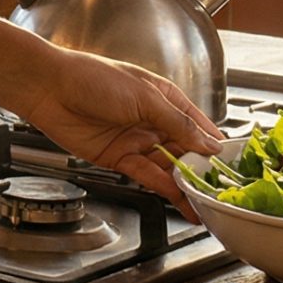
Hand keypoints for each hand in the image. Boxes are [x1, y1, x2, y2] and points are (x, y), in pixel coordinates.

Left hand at [0, 47, 225, 213]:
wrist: (49, 89)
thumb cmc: (92, 78)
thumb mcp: (144, 97)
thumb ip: (177, 123)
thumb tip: (209, 143)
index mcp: (165, 98)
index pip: (198, 125)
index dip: (215, 146)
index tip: (233, 167)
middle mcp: (153, 120)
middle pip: (185, 150)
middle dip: (202, 171)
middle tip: (221, 193)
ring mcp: (136, 140)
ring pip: (168, 167)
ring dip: (186, 185)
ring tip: (206, 204)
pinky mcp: (118, 157)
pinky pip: (147, 175)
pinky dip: (164, 189)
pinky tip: (181, 200)